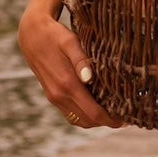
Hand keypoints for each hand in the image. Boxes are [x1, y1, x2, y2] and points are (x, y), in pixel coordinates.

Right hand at [17, 8, 121, 127]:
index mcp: (67, 84)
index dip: (111, 120)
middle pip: (88, 120)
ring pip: (79, 120)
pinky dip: (85, 116)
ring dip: (96, 121)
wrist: (31, 35)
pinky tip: (96, 107)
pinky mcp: (52, 96)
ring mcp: (54, 98)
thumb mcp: (69, 41)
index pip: (93, 112)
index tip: (126, 119)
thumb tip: (89, 78)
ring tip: (113, 114)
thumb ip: (80, 60)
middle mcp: (59, 95)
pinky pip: (71, 115)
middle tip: (124, 117)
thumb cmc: (55, 35)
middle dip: (107, 122)